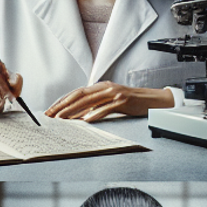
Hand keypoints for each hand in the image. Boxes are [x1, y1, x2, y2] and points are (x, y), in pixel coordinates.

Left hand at [46, 82, 172, 120]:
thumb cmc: (134, 102)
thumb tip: (82, 113)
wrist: (154, 100)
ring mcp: (114, 94)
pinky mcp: (123, 102)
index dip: (63, 100)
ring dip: (74, 110)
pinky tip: (86, 120)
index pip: (77, 92)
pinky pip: (106, 108)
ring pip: (89, 101)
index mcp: (101, 86)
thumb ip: (99, 103)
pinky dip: (95, 114)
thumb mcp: (113, 100)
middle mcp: (106, 87)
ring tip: (63, 118)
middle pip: (79, 95)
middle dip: (63, 105)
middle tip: (52, 114)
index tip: (52, 109)